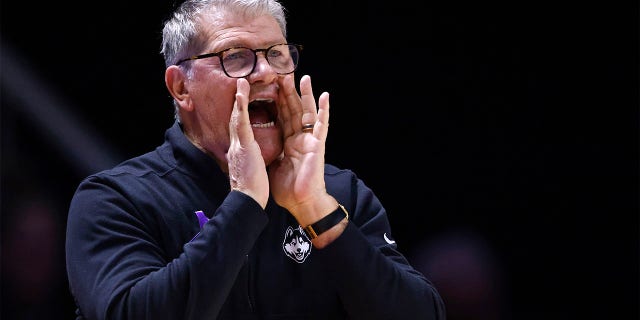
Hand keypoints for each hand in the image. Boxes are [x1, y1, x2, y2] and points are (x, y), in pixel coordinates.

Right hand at [227, 78, 269, 208]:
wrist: (247, 201)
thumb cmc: (251, 189)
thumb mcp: (250, 169)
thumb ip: (248, 160)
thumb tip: (249, 157)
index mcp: (240, 150)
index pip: (240, 128)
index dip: (241, 113)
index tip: (242, 100)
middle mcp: (236, 145)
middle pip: (236, 118)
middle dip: (238, 101)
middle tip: (240, 84)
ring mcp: (238, 144)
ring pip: (238, 117)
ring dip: (239, 98)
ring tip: (241, 82)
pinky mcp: (244, 146)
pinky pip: (243, 123)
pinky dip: (241, 107)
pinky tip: (241, 94)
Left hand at [269, 74, 336, 225]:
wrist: (300, 203)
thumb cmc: (287, 188)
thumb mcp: (272, 163)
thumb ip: (268, 150)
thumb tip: (256, 142)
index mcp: (287, 142)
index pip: (280, 116)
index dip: (276, 100)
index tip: (270, 84)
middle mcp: (298, 138)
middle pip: (292, 109)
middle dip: (287, 92)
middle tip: (283, 72)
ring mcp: (309, 140)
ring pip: (306, 112)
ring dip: (305, 94)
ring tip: (303, 76)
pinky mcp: (318, 145)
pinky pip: (322, 125)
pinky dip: (324, 110)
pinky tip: (325, 96)